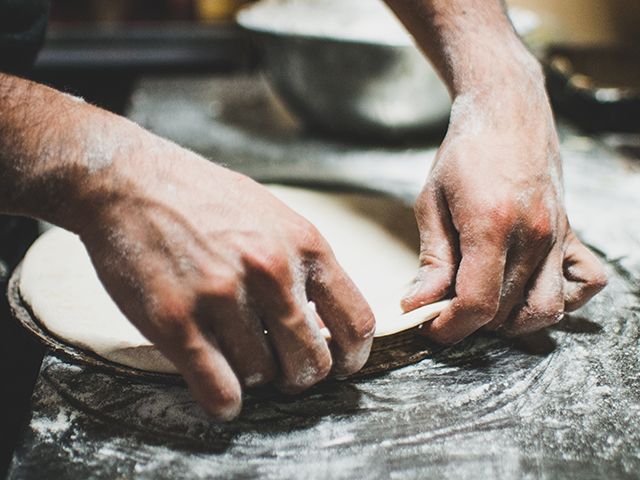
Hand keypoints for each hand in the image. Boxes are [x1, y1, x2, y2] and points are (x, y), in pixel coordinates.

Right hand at [76, 139, 374, 419]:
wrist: (129, 181)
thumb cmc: (205, 199)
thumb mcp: (273, 217)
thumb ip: (303, 265)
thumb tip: (324, 321)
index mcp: (304, 245)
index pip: (356, 322)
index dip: (352, 357)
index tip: (340, 366)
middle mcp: (270, 271)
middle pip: (312, 362)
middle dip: (300, 375)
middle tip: (281, 368)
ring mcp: (222, 296)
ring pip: (262, 377)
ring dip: (253, 378)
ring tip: (235, 354)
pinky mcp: (176, 320)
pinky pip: (219, 390)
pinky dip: (225, 403)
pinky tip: (222, 394)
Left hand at [402, 83, 606, 343]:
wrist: (508, 111)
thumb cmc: (464, 153)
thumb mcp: (431, 202)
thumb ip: (432, 258)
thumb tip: (418, 304)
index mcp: (491, 225)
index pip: (477, 303)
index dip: (451, 327)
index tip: (430, 326)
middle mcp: (533, 235)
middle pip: (506, 311)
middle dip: (470, 323)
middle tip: (443, 308)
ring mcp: (559, 235)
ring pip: (545, 309)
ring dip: (510, 320)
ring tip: (480, 302)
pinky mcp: (572, 232)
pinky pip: (585, 284)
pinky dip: (560, 298)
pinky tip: (526, 288)